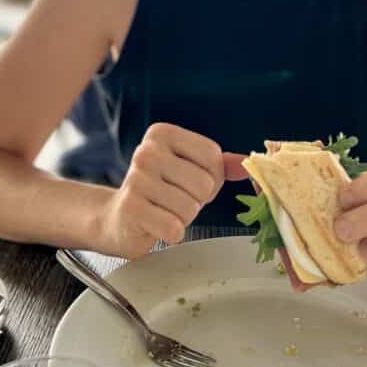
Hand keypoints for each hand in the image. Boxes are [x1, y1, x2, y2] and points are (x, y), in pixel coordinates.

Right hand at [101, 122, 246, 259]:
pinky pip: (174, 228)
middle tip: (176, 199)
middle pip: (204, 184)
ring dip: (184, 218)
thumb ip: (220, 165)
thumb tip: (246, 164)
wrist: (120, 217)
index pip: (212, 155)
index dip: (212, 177)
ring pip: (190, 208)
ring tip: (165, 211)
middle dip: (197, 200)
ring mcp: (136, 179)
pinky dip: (171, 233)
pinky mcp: (131, 208)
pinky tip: (156, 224)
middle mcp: (147, 151)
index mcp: (163, 133)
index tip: (191, 181)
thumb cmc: (161, 191)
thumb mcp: (189, 169)